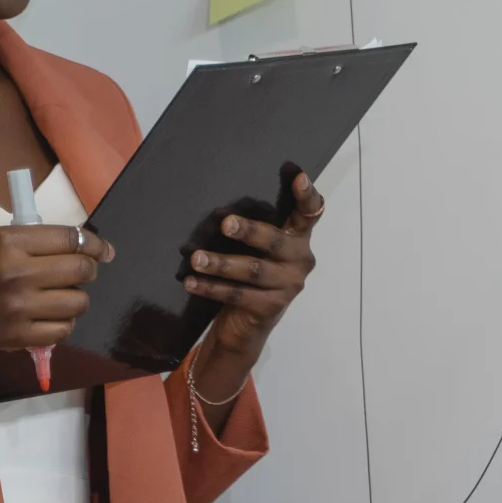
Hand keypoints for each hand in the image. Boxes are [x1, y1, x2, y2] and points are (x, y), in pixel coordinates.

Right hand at [0, 224, 115, 363]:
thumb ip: (31, 241)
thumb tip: (80, 244)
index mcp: (8, 242)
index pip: (70, 238)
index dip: (95, 244)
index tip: (104, 251)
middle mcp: (17, 272)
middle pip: (81, 269)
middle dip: (89, 270)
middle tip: (82, 273)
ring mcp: (19, 307)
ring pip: (78, 302)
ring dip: (77, 299)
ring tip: (61, 297)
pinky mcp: (19, 336)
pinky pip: (63, 330)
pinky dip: (63, 323)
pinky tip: (51, 317)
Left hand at [185, 171, 322, 397]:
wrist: (248, 326)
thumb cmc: (252, 275)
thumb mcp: (259, 249)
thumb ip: (256, 229)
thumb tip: (218, 207)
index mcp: (299, 239)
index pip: (310, 213)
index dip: (307, 195)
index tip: (298, 176)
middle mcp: (300, 260)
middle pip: (275, 242)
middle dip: (250, 231)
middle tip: (225, 223)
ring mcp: (288, 286)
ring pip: (253, 270)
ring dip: (221, 264)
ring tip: (196, 259)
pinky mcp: (270, 308)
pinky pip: (238, 294)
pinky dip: (212, 288)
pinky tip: (191, 282)